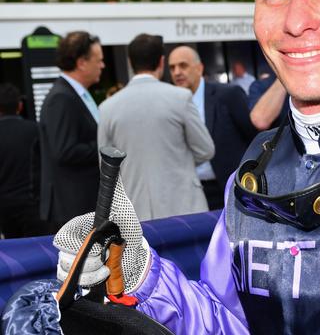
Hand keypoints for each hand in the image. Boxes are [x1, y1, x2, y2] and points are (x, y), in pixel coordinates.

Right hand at [54, 176, 149, 292]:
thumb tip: (113, 154)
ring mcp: (74, 264)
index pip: (61, 237)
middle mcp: (72, 246)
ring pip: (68, 273)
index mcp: (77, 227)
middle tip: (105, 254)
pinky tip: (105, 274)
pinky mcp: (80, 280)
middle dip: (89, 260)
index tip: (94, 242)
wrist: (137, 254)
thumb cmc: (126, 227)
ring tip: (107, 264)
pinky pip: (74, 286)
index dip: (75, 243)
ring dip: (92, 272)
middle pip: (63, 259)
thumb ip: (114, 186)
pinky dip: (92, 282)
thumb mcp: (122, 204)